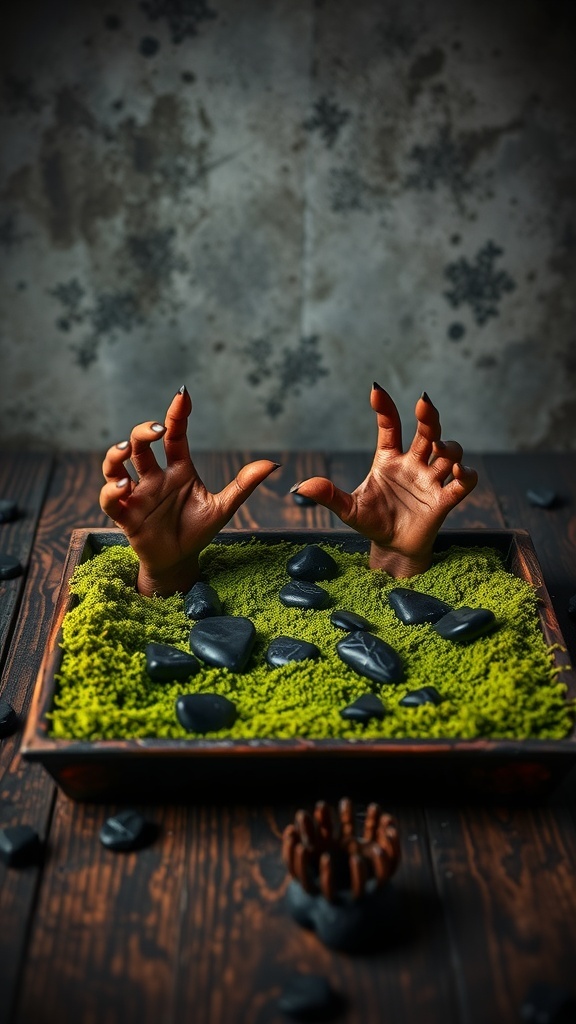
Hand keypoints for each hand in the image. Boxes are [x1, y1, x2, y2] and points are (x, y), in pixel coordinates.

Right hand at [100, 386, 278, 595]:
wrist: (180, 561)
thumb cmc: (198, 530)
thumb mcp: (224, 507)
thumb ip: (244, 485)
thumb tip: (272, 464)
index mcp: (178, 469)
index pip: (174, 435)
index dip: (176, 415)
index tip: (182, 395)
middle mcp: (155, 477)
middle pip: (140, 444)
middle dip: (143, 431)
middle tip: (156, 429)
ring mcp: (138, 494)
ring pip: (115, 465)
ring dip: (116, 455)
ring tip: (126, 449)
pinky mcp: (125, 515)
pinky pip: (109, 499)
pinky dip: (111, 490)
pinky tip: (124, 485)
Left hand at [291, 383, 476, 577]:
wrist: (392, 549)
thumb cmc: (373, 522)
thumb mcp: (348, 510)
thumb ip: (328, 497)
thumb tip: (300, 487)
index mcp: (388, 460)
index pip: (390, 426)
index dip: (385, 407)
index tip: (375, 390)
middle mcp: (413, 464)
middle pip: (427, 431)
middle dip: (428, 415)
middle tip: (424, 403)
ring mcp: (431, 480)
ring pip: (449, 452)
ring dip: (448, 447)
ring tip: (439, 450)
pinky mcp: (444, 500)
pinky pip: (464, 482)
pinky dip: (466, 474)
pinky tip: (458, 472)